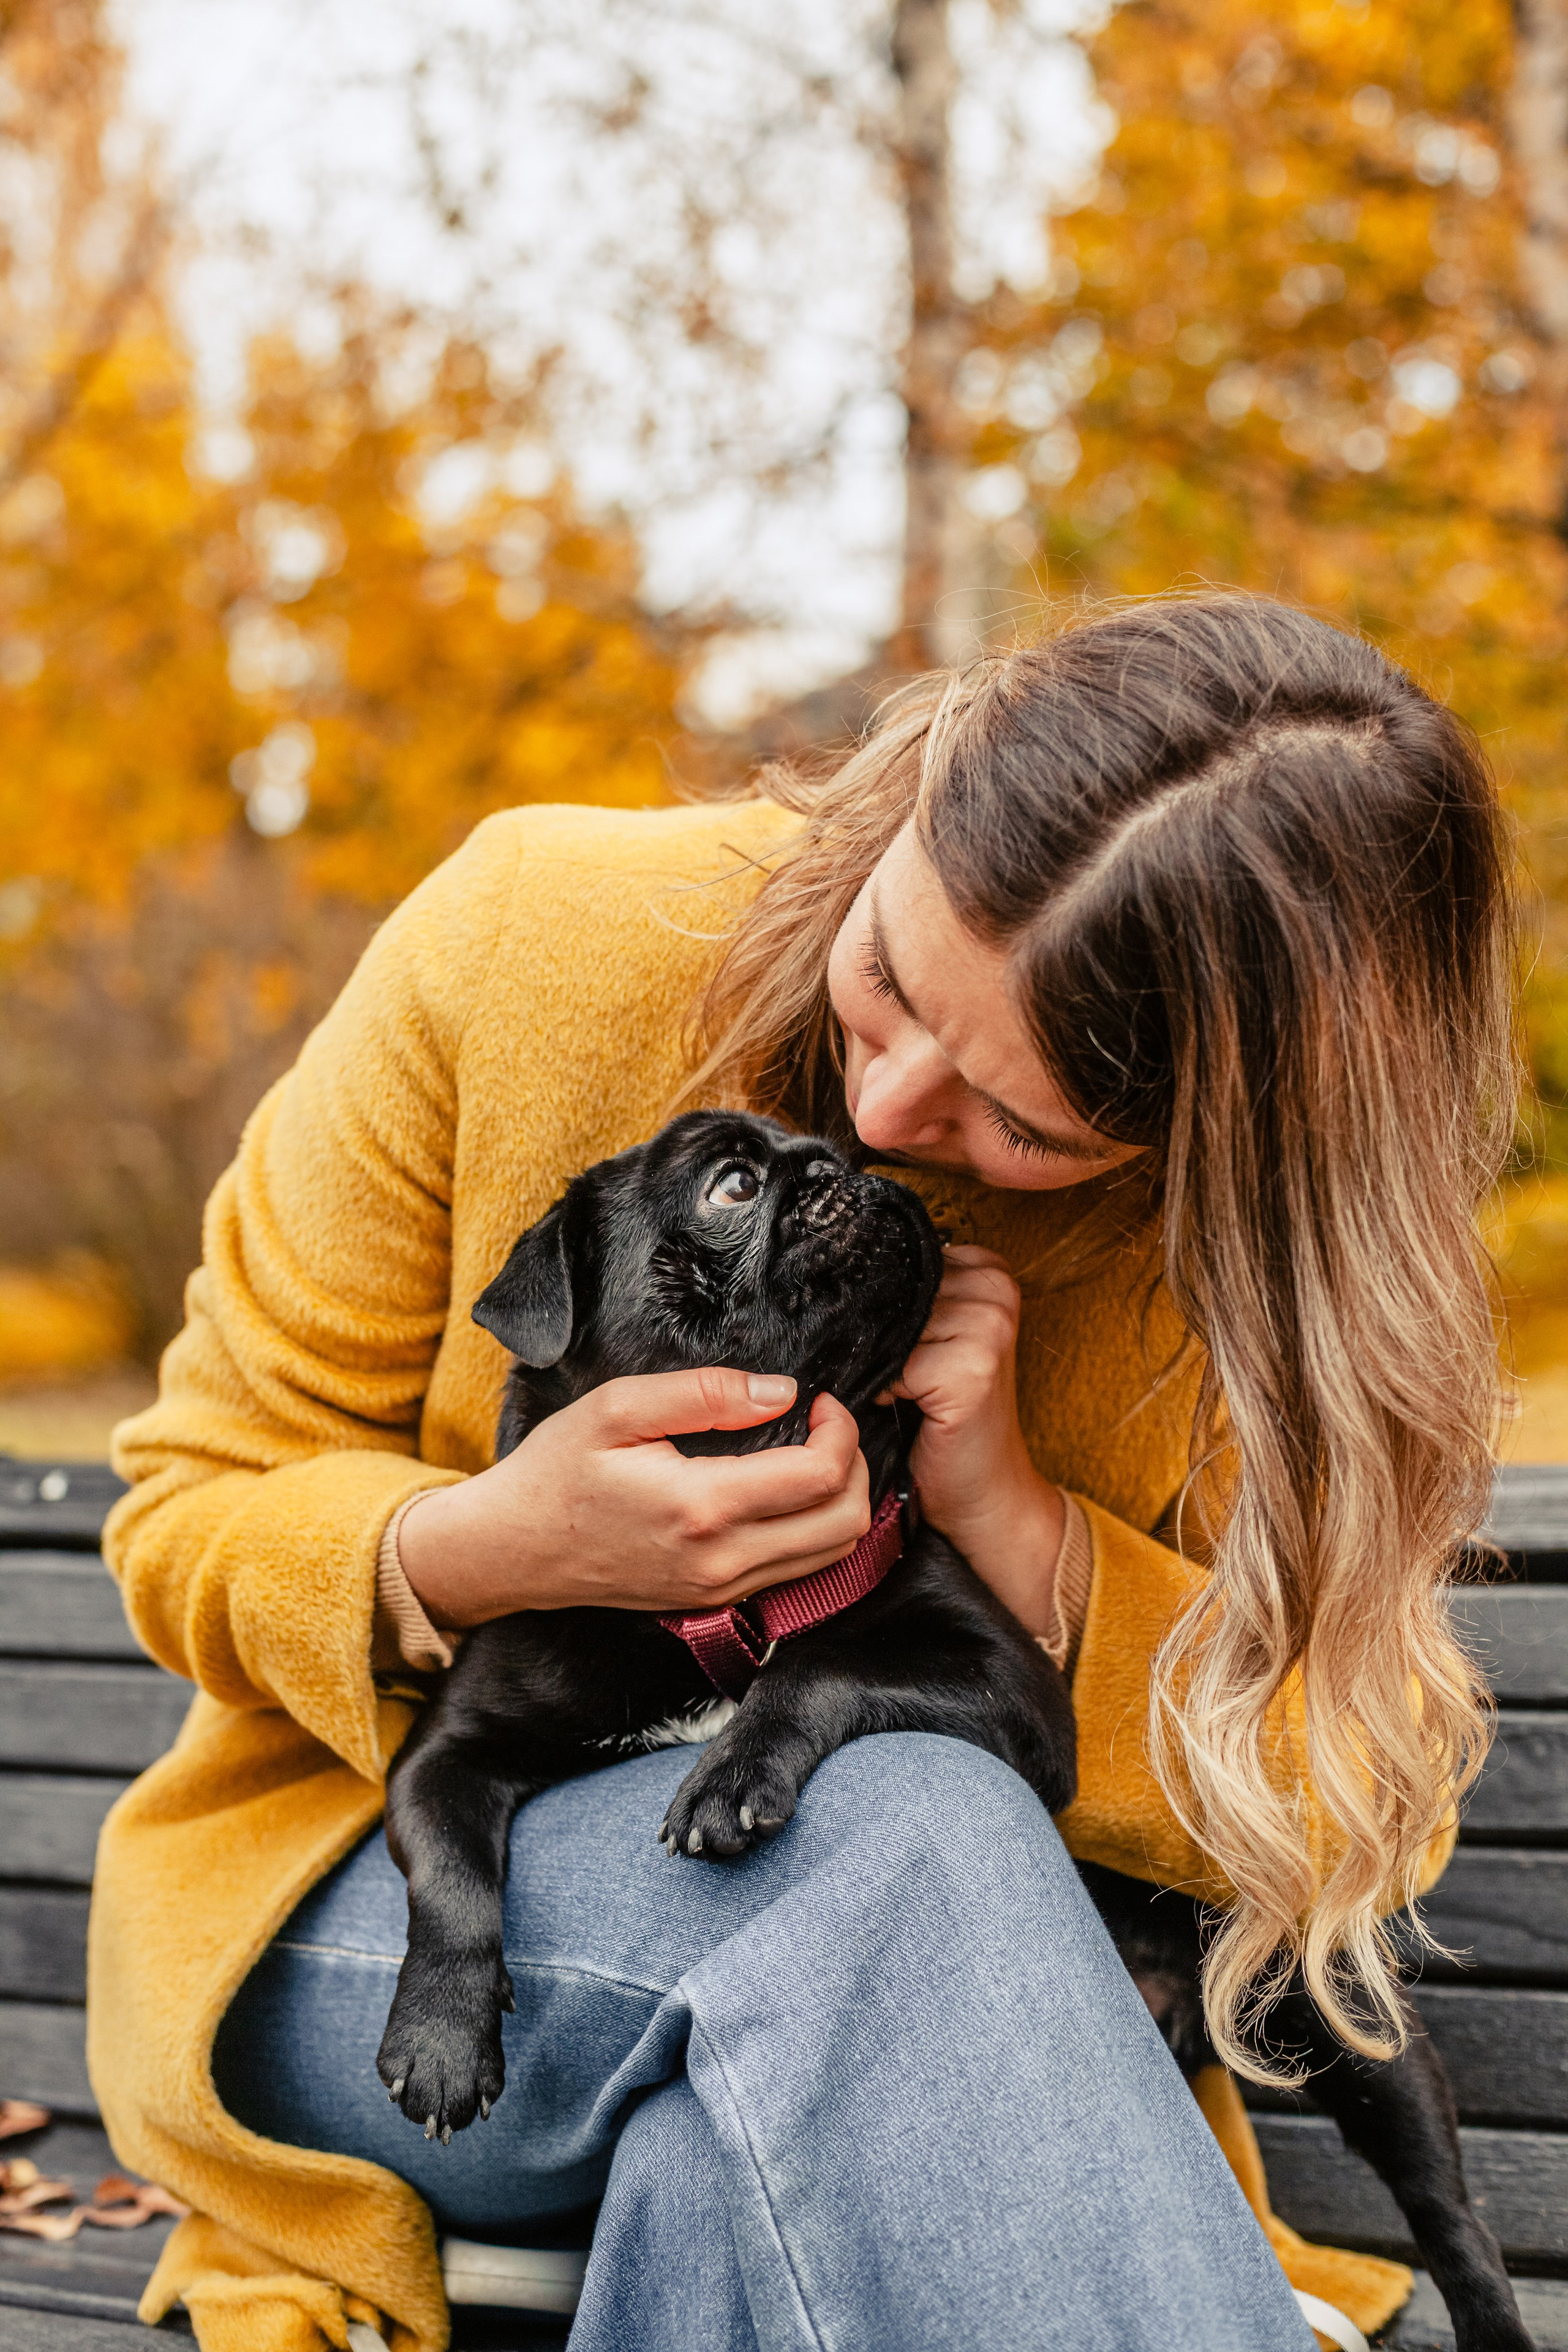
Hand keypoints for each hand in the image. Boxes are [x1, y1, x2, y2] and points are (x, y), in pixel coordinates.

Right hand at [398, 1370, 870, 1628]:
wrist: (512, 1550)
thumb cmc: (557, 1472)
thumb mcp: (618, 1408)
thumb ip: (705, 1393)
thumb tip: (780, 1391)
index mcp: (700, 1508)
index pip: (819, 1477)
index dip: (841, 1430)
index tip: (819, 1400)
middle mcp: (721, 1563)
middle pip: (845, 1525)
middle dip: (856, 1465)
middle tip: (827, 1426)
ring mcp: (719, 1592)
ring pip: (831, 1557)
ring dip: (842, 1501)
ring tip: (814, 1454)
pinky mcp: (713, 1604)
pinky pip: (796, 1573)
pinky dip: (815, 1532)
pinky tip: (789, 1494)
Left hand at [885, 1246, 1063, 1637]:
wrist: (985, 1491)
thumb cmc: (947, 1418)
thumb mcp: (930, 1343)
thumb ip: (900, 1303)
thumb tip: (822, 1280)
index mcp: (988, 1271)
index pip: (896, 1261)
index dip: (869, 1296)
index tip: (872, 1332)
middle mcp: (993, 1290)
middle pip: (888, 1291)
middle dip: (866, 1328)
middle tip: (874, 1368)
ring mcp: (988, 1328)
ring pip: (886, 1329)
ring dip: (872, 1362)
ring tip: (890, 1389)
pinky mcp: (972, 1371)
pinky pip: (894, 1367)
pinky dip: (881, 1391)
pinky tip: (895, 1407)